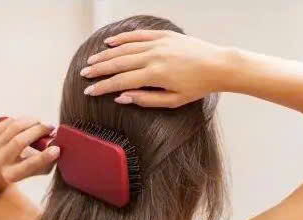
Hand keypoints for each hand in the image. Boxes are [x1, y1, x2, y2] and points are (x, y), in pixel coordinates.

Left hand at [0, 117, 58, 182]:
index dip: (44, 157)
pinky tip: (32, 122)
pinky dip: (23, 119)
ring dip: (31, 121)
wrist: (2, 165)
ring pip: (14, 128)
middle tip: (52, 127)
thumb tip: (61, 146)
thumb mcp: (40, 169)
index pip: (29, 165)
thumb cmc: (29, 166)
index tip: (57, 149)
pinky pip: (9, 122)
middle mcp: (0, 162)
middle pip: (19, 142)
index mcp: (12, 175)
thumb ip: (51, 160)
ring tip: (42, 122)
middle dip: (38, 131)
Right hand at [81, 30, 229, 107]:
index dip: (103, 86)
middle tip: (84, 74)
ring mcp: (158, 43)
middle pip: (118, 62)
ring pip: (125, 48)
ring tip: (92, 60)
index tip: (89, 91)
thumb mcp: (173, 100)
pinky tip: (110, 42)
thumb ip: (146, 99)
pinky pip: (138, 35)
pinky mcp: (164, 35)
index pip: (121, 81)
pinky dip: (122, 38)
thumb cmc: (198, 87)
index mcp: (155, 75)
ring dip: (106, 54)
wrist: (218, 66)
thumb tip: (121, 97)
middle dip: (99, 69)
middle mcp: (153, 56)